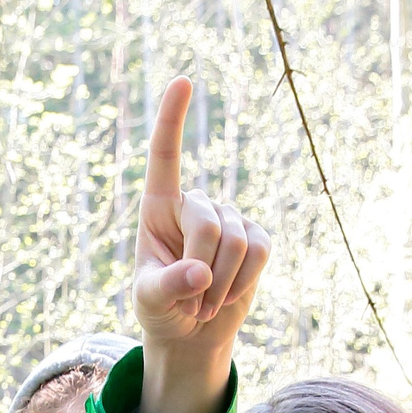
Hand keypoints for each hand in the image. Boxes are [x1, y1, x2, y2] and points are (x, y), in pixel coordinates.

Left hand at [132, 77, 271, 412]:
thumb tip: (200, 273)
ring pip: (238, 241)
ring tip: (204, 303)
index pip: (165, 156)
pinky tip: (228, 295)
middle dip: (202, 268)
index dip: (172, 120)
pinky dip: (244, 281)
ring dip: (222, 283)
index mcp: (158, 207)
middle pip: (210, 223)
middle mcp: (194, 204)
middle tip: (191, 301)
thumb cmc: (161, 310)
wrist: (192, 332)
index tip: (182, 81)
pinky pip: (261, 252)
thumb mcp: (151, 302)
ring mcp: (229, 218)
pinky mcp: (256, 237)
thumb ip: (168, 286)